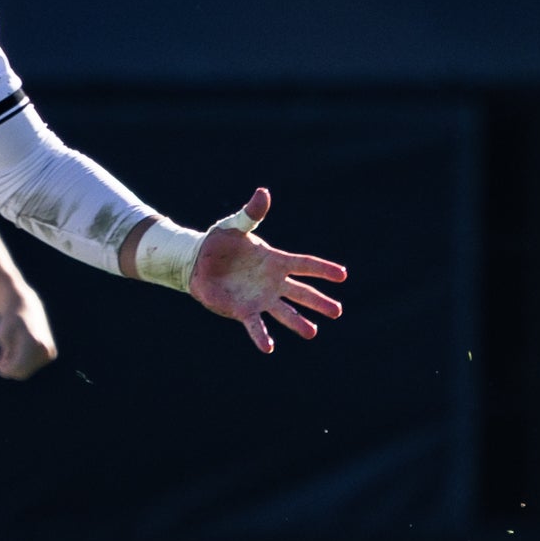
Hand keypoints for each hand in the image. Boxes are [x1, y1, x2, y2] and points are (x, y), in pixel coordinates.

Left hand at [0, 287, 52, 378]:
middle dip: (9, 369)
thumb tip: (9, 372)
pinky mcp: (50, 353)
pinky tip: (15, 353)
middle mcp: (44, 349)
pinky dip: (23, 363)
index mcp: (33, 343)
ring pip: (28, 370)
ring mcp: (49, 352)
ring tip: (7, 353)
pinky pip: (33, 366)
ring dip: (15, 365)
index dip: (3, 370)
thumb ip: (5, 357)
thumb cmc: (11, 320)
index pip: (17, 368)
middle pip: (22, 372)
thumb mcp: (2, 337)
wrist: (27, 307)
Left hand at [185, 188, 347, 353]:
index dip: (323, 270)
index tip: (343, 275)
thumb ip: (251, 213)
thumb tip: (263, 192)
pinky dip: (262, 336)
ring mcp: (261, 298)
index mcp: (276, 261)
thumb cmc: (219, 242)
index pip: (305, 265)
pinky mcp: (243, 310)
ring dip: (298, 322)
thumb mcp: (234, 225)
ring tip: (312, 332)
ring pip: (285, 312)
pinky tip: (269, 348)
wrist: (196, 262)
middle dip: (319, 302)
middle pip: (302, 293)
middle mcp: (273, 282)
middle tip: (337, 312)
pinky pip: (255, 325)